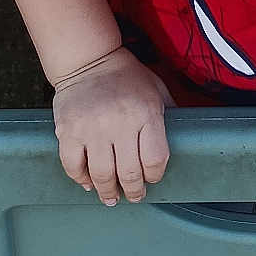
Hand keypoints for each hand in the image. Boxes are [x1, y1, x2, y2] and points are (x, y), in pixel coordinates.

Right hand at [52, 48, 173, 204]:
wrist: (89, 58)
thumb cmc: (127, 77)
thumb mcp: (157, 89)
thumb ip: (169, 114)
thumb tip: (187, 139)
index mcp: (146, 113)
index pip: (155, 160)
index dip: (155, 176)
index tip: (152, 179)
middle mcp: (119, 123)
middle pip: (129, 174)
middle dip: (134, 192)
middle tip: (134, 196)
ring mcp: (92, 128)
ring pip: (102, 176)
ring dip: (108, 192)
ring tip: (111, 196)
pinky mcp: (68, 131)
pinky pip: (73, 166)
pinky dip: (81, 179)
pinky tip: (88, 182)